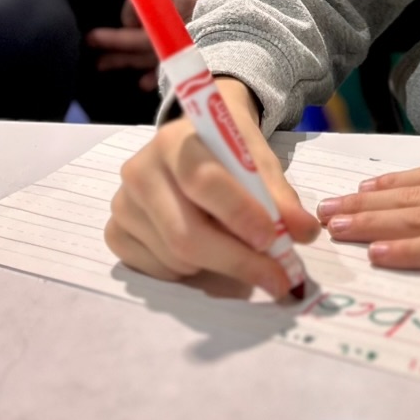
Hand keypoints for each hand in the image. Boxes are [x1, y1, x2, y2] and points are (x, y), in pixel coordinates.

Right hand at [105, 78, 319, 296]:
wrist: (194, 140)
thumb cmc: (229, 148)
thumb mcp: (258, 158)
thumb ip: (280, 196)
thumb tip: (304, 233)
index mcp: (174, 141)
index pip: (203, 181)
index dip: (239, 213)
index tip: (272, 239)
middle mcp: (139, 171)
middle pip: (185, 233)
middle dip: (237, 261)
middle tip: (277, 278)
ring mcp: (122, 205)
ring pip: (175, 258)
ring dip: (218, 267)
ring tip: (240, 250)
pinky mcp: (115, 233)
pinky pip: (157, 271)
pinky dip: (191, 272)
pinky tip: (206, 251)